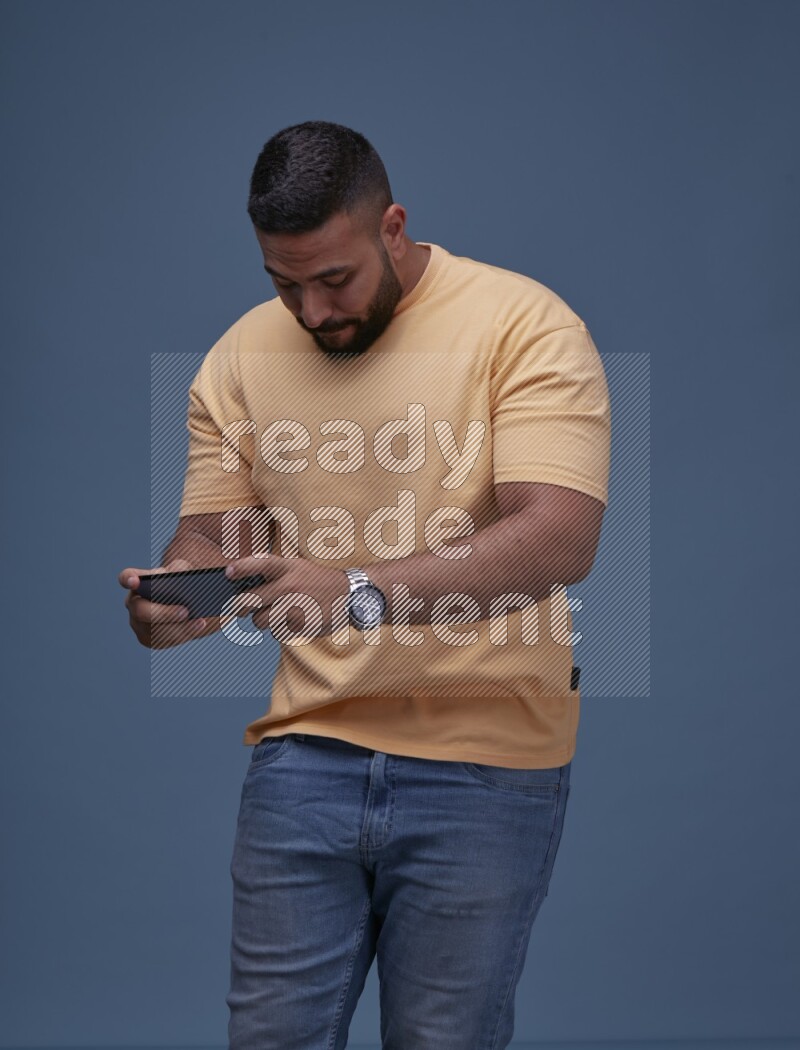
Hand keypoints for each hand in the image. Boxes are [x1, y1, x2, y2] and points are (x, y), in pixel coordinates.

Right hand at [119, 560, 211, 648]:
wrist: (184, 603)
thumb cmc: (179, 582)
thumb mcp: (182, 571)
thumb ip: (180, 570)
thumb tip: (183, 579)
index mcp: (137, 582)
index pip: (126, 578)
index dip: (128, 579)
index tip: (134, 581)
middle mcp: (133, 603)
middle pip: (141, 611)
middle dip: (164, 613)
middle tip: (185, 611)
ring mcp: (138, 623)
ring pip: (155, 630)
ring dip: (179, 627)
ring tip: (200, 621)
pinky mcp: (148, 639)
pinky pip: (164, 640)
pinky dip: (183, 633)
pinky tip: (199, 625)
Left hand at [224, 554, 349, 638]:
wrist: (350, 596)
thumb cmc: (316, 581)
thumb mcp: (298, 567)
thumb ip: (274, 573)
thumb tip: (242, 585)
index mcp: (289, 568)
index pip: (261, 564)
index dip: (241, 567)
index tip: (228, 573)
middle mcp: (290, 586)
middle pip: (249, 600)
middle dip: (240, 607)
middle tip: (240, 609)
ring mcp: (295, 607)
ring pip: (259, 621)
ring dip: (262, 620)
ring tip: (276, 614)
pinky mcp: (301, 626)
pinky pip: (277, 632)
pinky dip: (281, 629)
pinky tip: (294, 620)